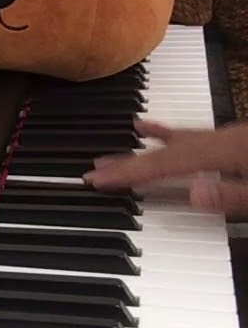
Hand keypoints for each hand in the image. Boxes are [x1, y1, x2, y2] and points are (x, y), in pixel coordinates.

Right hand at [82, 119, 247, 214]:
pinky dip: (174, 134)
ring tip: (115, 147)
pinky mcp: (237, 141)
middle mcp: (223, 141)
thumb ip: (232, 195)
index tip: (97, 178)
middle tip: (94, 169)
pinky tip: (159, 132)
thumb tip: (193, 195)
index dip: (129, 171)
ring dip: (144, 147)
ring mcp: (230, 138)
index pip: (167, 163)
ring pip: (178, 140)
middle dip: (127, 161)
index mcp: (226, 152)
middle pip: (166, 151)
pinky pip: (196, 136)